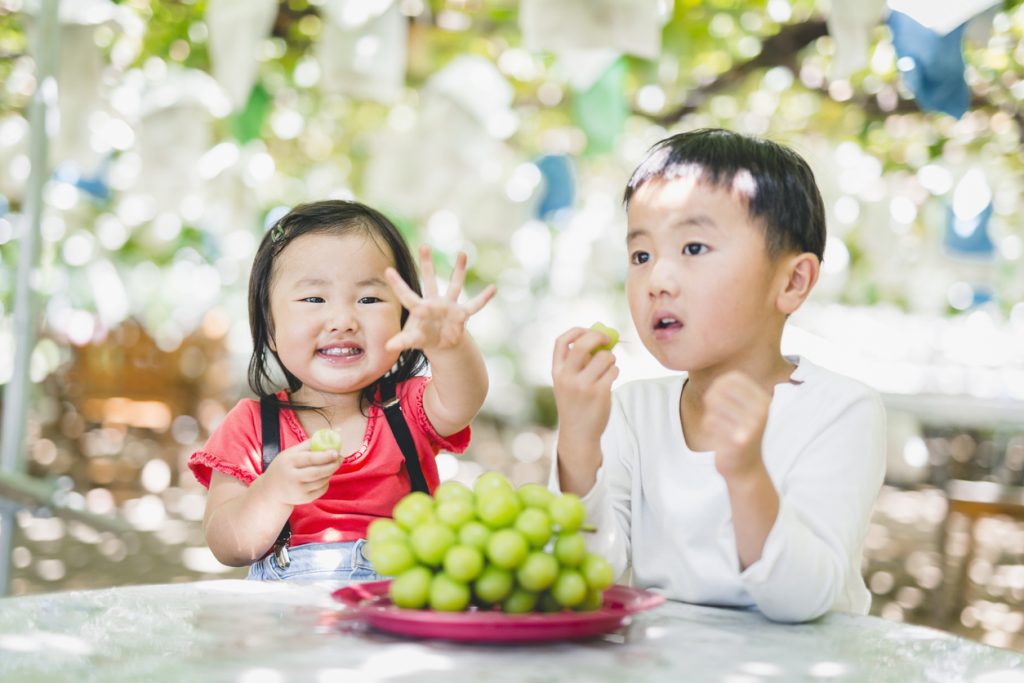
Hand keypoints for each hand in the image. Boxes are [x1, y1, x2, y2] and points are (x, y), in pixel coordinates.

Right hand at [259, 441, 340, 505]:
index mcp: (288, 462)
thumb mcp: (290, 453)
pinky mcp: (303, 499)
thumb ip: (308, 445)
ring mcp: (298, 490)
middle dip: (332, 465)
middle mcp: (292, 478)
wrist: (271, 491)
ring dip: (330, 473)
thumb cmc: (284, 467)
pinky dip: (326, 482)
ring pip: (321, 481)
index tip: (336, 452)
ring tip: (332, 466)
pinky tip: (324, 477)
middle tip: (340, 459)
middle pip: (317, 472)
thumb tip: (327, 435)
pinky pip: (321, 490)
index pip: (309, 459)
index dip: (324, 456)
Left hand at [384, 246, 495, 353]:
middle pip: (429, 281)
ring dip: (459, 270)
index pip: (407, 295)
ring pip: (455, 285)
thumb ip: (402, 341)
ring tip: (462, 253)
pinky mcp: (462, 314)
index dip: (398, 284)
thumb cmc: (424, 337)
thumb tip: (387, 346)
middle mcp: (434, 302)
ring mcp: (449, 306)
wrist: (441, 343)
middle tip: (424, 246)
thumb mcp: (413, 340)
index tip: (388, 270)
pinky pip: (475, 305)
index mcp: (420, 308)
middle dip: (427, 265)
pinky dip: (484, 298)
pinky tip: (493, 288)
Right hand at [552, 327, 618, 460]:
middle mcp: (567, 377)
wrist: (578, 434)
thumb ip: (578, 362)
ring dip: (611, 359)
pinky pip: (613, 370)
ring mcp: (583, 386)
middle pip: (583, 344)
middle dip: (599, 336)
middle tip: (608, 339)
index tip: (588, 331)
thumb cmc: (576, 404)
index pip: (561, 341)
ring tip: (608, 369)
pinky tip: (610, 380)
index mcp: (557, 372)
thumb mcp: (568, 383)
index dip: (576, 331)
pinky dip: (615, 371)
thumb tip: (601, 337)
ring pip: (604, 357)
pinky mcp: (599, 393)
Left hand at [702, 371, 770, 480]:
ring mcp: (751, 426)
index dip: (718, 385)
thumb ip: (733, 392)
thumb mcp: (744, 410)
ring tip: (717, 425)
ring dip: (709, 415)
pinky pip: (710, 421)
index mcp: (763, 401)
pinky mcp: (739, 440)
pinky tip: (717, 435)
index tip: (716, 397)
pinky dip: (708, 427)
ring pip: (712, 406)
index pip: (732, 378)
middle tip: (712, 412)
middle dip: (710, 400)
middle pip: (718, 390)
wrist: (746, 469)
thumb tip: (718, 377)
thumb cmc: (741, 434)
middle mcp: (761, 411)